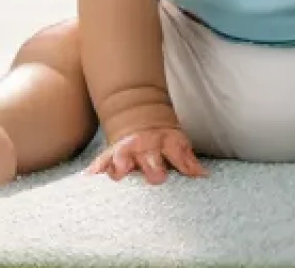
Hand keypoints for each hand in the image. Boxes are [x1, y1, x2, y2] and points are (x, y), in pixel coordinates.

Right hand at [83, 127, 207, 183]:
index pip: (177, 151)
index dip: (185, 162)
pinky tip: (90, 175)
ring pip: (123, 156)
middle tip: (157, 177)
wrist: (137, 116)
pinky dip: (97, 166)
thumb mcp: (177, 142)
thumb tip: (203, 175)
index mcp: (165, 140)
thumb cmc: (161, 138)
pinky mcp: (111, 153)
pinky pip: (102, 159)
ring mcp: (127, 148)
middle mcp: (145, 144)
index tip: (193, 173)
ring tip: (119, 171)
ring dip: (122, 164)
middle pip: (150, 157)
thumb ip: (187, 159)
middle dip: (153, 166)